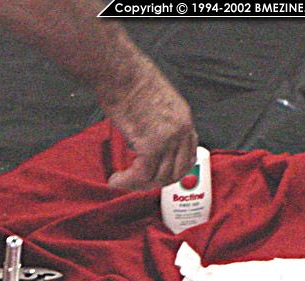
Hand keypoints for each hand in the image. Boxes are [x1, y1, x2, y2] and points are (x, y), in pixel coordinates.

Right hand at [100, 60, 197, 190]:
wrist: (121, 72)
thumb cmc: (129, 80)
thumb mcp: (154, 101)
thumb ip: (157, 121)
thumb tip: (144, 139)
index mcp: (184, 118)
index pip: (189, 155)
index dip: (174, 171)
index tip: (156, 175)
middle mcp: (180, 130)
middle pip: (176, 172)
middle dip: (155, 182)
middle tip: (135, 182)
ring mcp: (168, 138)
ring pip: (158, 177)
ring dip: (137, 184)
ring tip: (121, 181)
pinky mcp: (151, 144)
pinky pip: (142, 174)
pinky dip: (127, 182)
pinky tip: (115, 180)